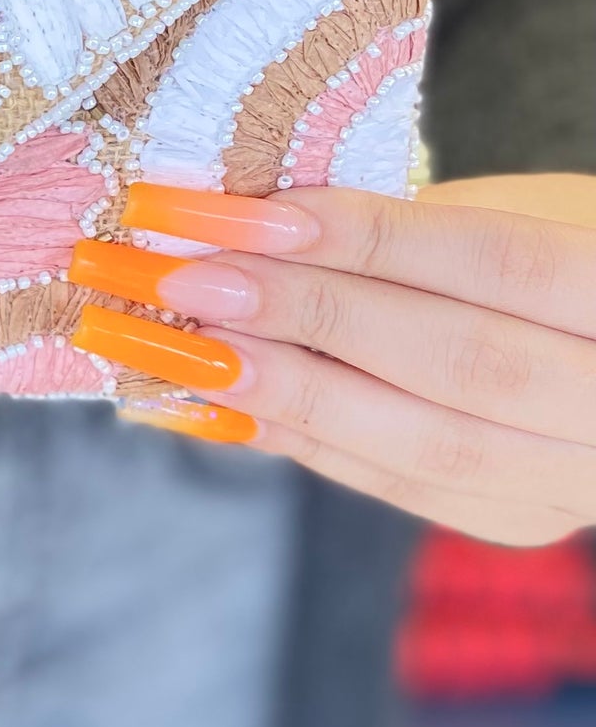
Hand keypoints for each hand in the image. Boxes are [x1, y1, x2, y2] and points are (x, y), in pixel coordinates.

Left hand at [68, 176, 595, 545]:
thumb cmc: (562, 250)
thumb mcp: (524, 209)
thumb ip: (410, 224)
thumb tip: (245, 222)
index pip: (496, 261)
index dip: (364, 238)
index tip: (238, 214)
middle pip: (457, 362)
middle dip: (305, 316)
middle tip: (178, 279)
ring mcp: (577, 476)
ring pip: (422, 442)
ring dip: (282, 389)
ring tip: (172, 344)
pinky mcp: (517, 516)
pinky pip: (391, 482)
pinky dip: (293, 436)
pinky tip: (202, 401)